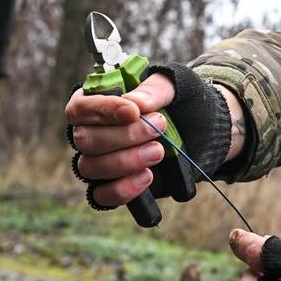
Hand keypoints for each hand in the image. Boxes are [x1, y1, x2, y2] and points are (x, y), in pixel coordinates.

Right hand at [67, 64, 245, 207]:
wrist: (200, 131)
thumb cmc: (177, 103)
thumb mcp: (174, 85)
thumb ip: (155, 89)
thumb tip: (136, 102)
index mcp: (96, 102)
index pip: (80, 108)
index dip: (103, 110)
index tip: (133, 112)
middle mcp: (91, 133)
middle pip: (85, 139)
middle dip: (124, 136)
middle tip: (158, 128)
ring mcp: (99, 161)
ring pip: (91, 167)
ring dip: (126, 161)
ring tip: (158, 151)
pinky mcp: (112, 186)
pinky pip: (103, 195)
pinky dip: (123, 188)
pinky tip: (147, 176)